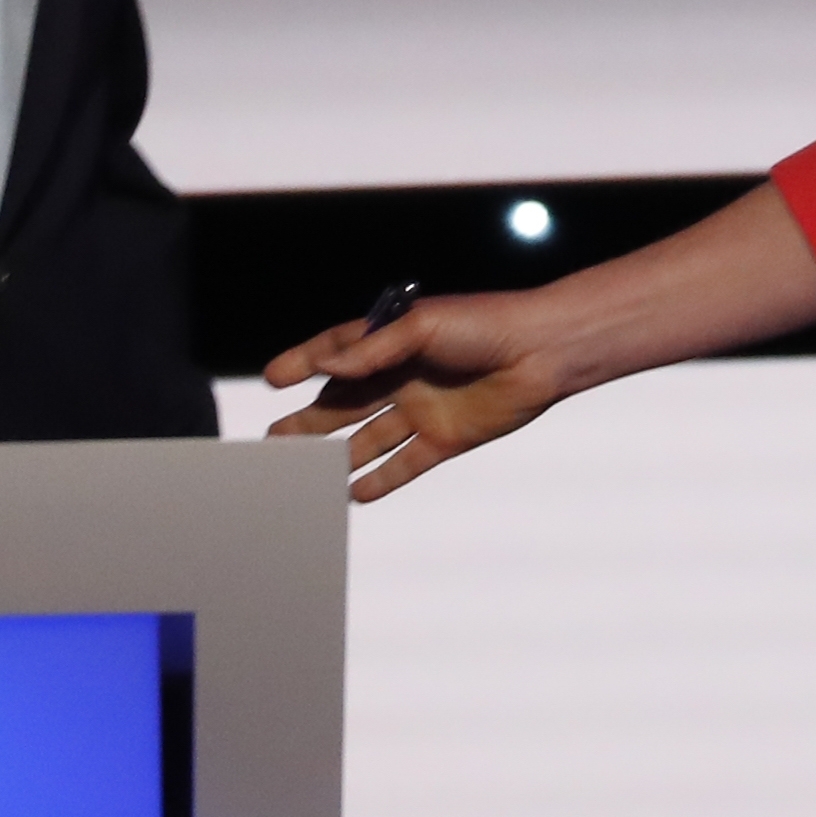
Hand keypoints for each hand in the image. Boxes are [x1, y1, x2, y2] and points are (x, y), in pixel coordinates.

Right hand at [267, 294, 577, 502]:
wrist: (542, 352)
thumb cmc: (484, 324)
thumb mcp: (423, 327)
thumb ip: (374, 350)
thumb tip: (325, 368)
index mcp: (392, 340)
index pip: (337, 353)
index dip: (304, 363)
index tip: (274, 379)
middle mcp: (402, 376)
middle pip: (344, 402)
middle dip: (308, 420)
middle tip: (273, 440)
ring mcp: (422, 409)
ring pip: (367, 437)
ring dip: (336, 454)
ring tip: (302, 472)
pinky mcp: (444, 439)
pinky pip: (403, 464)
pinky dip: (379, 479)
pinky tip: (353, 492)